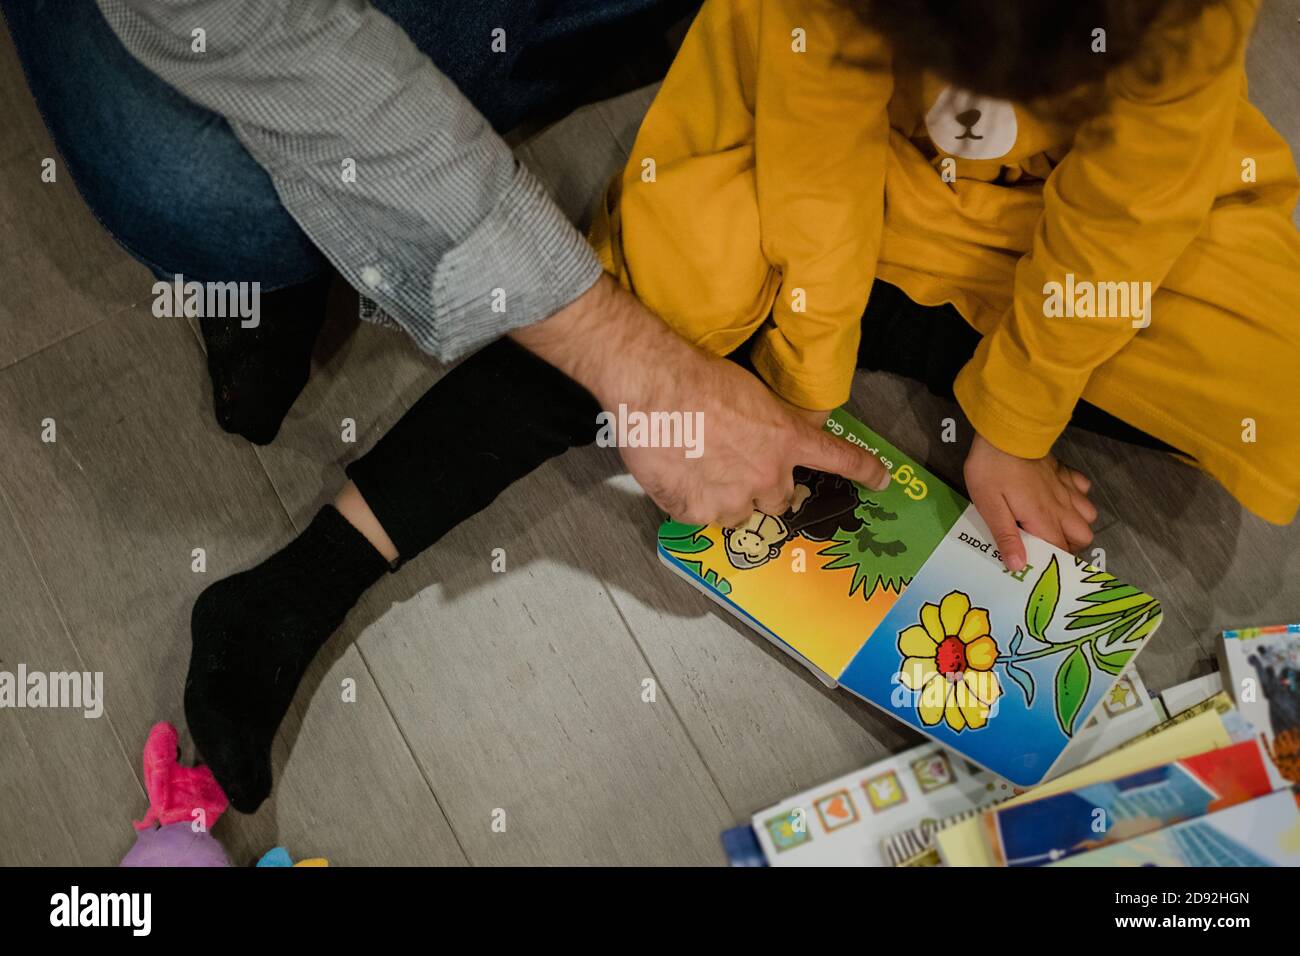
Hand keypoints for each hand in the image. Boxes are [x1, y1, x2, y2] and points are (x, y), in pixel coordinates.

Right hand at [512, 276, 890, 525]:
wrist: (656, 387)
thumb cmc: (698, 379)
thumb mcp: (752, 396)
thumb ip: (769, 427)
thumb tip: (766, 442)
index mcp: (787, 440)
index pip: (839, 459)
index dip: (864, 471)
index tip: (882, 479)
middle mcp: (768, 476)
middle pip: (780, 502)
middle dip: (765, 492)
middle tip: (740, 472)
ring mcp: (733, 499)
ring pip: (740, 515)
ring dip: (728, 500)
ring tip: (701, 471)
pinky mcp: (697, 512)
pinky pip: (702, 518)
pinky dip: (693, 502)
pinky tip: (679, 475)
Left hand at [963, 432, 1097, 570]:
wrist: (1005, 431)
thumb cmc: (992, 471)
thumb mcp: (990, 507)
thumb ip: (1006, 537)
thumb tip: (1019, 566)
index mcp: (1043, 519)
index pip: (1061, 550)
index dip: (1055, 561)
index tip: (1041, 564)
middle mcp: (1061, 506)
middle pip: (1083, 536)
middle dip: (1070, 545)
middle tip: (1046, 544)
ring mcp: (1065, 487)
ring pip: (1089, 514)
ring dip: (1077, 522)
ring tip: (1054, 523)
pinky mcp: (1063, 470)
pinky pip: (1083, 488)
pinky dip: (1078, 495)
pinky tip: (1060, 495)